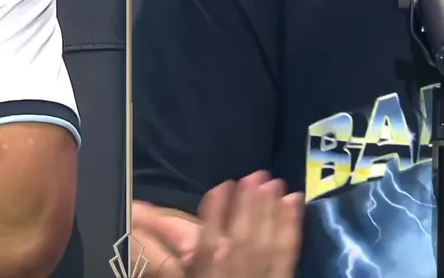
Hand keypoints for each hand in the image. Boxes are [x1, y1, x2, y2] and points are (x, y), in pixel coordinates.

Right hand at [135, 172, 301, 277]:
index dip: (215, 214)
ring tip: (276, 184)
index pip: (206, 245)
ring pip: (265, 248)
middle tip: (256, 176)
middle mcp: (228, 276)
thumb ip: (154, 249)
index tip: (221, 185)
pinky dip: (291, 229)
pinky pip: (286, 257)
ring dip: (272, 213)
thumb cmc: (191, 272)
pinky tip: (294, 203)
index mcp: (201, 274)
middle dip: (249, 207)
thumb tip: (148, 216)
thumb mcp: (164, 269)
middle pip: (240, 242)